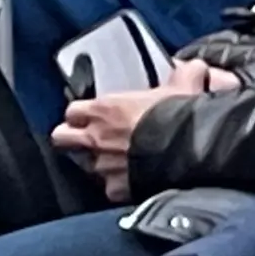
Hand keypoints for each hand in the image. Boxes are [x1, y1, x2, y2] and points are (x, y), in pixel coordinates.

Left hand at [50, 63, 220, 204]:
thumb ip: (183, 71)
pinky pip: (110, 189)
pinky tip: (132, 180)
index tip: (91, 115)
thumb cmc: (178, 115)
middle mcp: (96, 138)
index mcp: (104, 109)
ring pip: (86, 167)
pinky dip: (119, 185)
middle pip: (61, 139)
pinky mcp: (116, 190)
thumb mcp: (184, 82)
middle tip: (88, 138)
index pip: (72, 111)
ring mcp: (103, 167)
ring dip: (98, 163)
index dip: (80, 114)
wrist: (188, 151)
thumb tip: (193, 66)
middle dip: (71, 139)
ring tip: (117, 161)